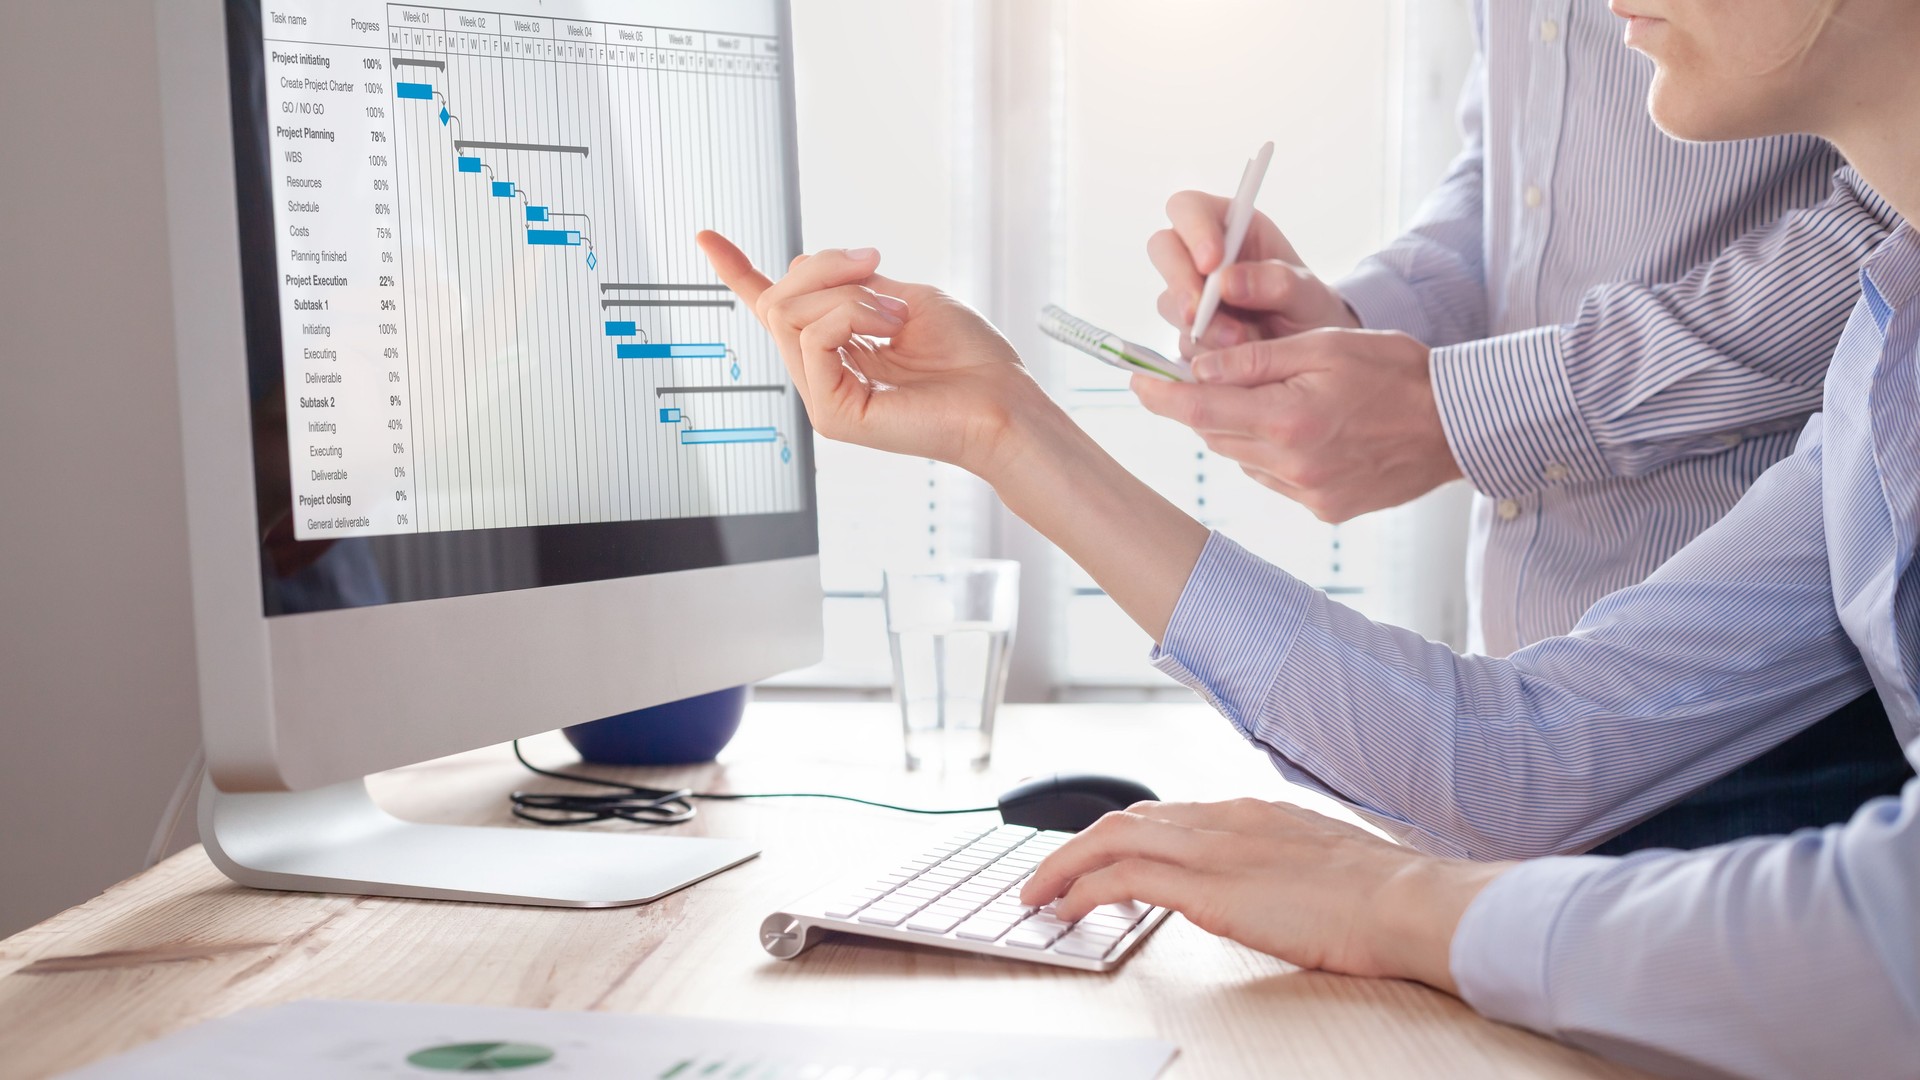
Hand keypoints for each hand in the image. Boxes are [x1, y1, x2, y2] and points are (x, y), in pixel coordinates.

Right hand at [699, 232, 1054, 480]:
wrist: (1004, 401)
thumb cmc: (971, 358)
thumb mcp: (905, 298)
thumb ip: (855, 286)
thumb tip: (809, 264)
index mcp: (839, 351)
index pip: (778, 311)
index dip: (739, 273)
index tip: (705, 238)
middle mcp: (824, 376)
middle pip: (781, 300)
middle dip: (824, 265)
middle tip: (876, 261)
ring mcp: (825, 398)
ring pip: (792, 314)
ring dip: (849, 293)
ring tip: (898, 314)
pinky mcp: (834, 415)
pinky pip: (813, 339)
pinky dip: (853, 317)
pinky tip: (892, 329)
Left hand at [1018, 799, 1509, 992]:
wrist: (1410, 901)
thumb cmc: (1386, 895)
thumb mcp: (1324, 862)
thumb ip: (1285, 865)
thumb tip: (1273, 888)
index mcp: (1253, 814)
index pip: (1167, 813)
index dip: (1123, 834)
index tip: (1098, 855)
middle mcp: (1224, 820)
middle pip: (1127, 818)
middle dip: (1078, 845)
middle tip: (1047, 874)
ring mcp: (1213, 851)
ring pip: (1111, 839)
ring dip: (1064, 866)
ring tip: (1038, 894)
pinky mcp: (1207, 888)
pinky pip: (1123, 879)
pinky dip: (1082, 890)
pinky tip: (1066, 909)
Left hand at [1133, 328, 1461, 522]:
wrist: (1459, 424)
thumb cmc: (1398, 373)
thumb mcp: (1325, 346)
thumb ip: (1256, 359)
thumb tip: (1199, 367)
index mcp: (1290, 420)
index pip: (1201, 411)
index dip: (1161, 396)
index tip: (1136, 381)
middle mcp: (1294, 467)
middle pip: (1216, 437)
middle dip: (1202, 407)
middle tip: (1198, 377)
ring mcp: (1309, 495)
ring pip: (1243, 459)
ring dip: (1238, 430)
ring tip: (1269, 399)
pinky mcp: (1325, 510)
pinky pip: (1273, 479)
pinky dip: (1269, 453)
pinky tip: (1298, 429)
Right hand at [1150, 190, 1359, 356]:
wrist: (1310, 357)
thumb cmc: (1309, 310)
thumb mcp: (1308, 293)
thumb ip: (1277, 281)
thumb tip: (1229, 282)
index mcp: (1230, 226)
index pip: (1190, 208)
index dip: (1193, 229)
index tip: (1212, 262)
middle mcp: (1201, 255)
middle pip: (1163, 249)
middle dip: (1180, 281)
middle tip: (1198, 312)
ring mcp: (1189, 294)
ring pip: (1168, 300)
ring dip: (1199, 324)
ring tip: (1239, 340)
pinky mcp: (1187, 331)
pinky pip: (1180, 339)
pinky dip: (1204, 351)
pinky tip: (1233, 356)